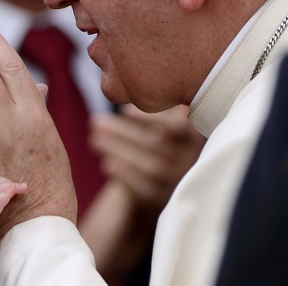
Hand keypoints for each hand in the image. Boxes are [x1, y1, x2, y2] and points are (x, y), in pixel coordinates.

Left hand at [89, 104, 204, 206]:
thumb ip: (152, 107)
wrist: (159, 182)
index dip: (151, 117)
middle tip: (95, 121)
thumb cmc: (155, 140)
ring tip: (95, 138)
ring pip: (150, 166)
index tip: (123, 110)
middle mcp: (191, 159)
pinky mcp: (165, 200)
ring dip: (119, 150)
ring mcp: (179, 181)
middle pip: (157, 145)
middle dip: (123, 132)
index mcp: (193, 135)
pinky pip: (146, 189)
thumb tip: (123, 87)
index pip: (178, 126)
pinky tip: (107, 163)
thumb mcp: (159, 123)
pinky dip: (126, 175)